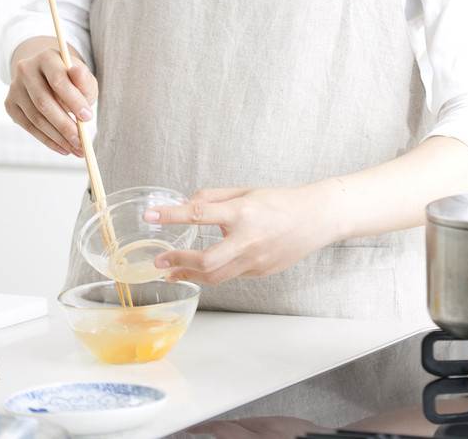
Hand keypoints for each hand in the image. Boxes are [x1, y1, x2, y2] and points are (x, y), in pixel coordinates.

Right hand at [4, 40, 96, 156]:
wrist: (49, 77)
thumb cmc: (72, 80)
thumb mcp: (83, 78)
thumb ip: (83, 79)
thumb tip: (76, 72)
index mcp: (46, 57)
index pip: (58, 79)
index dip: (73, 100)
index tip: (88, 117)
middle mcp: (26, 70)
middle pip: (44, 102)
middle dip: (65, 124)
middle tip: (82, 141)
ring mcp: (14, 88)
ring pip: (36, 118)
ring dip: (58, 137)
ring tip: (77, 149)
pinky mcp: (10, 104)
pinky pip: (29, 127)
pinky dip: (48, 140)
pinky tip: (63, 148)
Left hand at [144, 183, 343, 283]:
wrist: (316, 219)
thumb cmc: (281, 201)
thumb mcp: (246, 191)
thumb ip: (214, 198)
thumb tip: (187, 204)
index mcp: (243, 212)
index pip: (199, 213)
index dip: (171, 215)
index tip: (150, 216)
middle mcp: (248, 239)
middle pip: (206, 261)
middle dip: (178, 262)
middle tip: (159, 261)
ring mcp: (256, 260)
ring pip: (216, 277)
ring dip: (190, 275)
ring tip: (173, 272)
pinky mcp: (261, 272)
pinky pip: (231, 275)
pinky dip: (214, 273)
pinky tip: (204, 269)